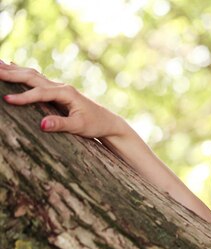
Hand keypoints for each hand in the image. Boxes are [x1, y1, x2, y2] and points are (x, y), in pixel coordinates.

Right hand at [0, 60, 127, 138]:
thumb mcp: (79, 127)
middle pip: (32, 77)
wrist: (106, 121)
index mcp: (66, 93)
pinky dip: (21, 72)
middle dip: (11, 74)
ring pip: (32, 75)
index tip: (7, 100)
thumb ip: (61, 125)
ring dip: (13, 69)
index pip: (41, 93)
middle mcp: (61, 87)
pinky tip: (10, 65)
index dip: (24, 97)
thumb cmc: (94, 125)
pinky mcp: (55, 91)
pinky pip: (35, 79)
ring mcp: (58, 87)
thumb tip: (42, 124)